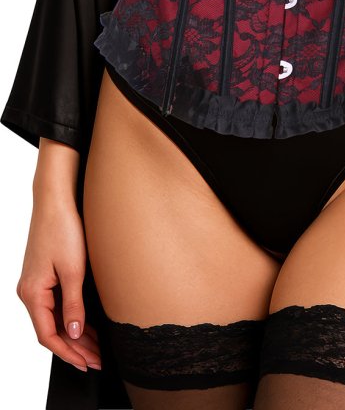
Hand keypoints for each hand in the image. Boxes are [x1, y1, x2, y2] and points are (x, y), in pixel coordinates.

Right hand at [16, 196, 101, 371]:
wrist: (56, 200)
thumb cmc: (62, 229)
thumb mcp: (73, 270)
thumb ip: (73, 304)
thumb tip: (74, 333)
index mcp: (32, 293)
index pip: (48, 335)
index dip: (68, 353)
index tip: (87, 364)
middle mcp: (29, 292)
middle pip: (51, 330)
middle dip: (74, 348)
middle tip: (97, 360)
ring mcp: (35, 284)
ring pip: (54, 319)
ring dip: (74, 334)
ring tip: (96, 348)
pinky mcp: (43, 276)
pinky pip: (55, 306)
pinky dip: (70, 318)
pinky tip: (86, 326)